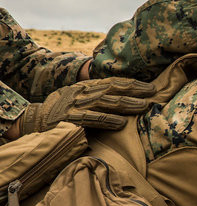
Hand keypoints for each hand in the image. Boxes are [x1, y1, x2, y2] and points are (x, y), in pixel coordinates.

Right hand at [17, 77, 155, 134]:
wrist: (33, 121)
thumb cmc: (61, 112)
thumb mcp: (78, 99)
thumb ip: (97, 98)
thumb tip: (123, 98)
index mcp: (84, 87)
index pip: (112, 82)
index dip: (132, 83)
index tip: (150, 86)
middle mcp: (81, 92)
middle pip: (112, 89)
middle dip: (134, 90)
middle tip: (154, 92)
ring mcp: (74, 105)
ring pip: (105, 102)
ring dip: (126, 104)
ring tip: (144, 106)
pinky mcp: (69, 119)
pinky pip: (91, 119)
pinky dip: (108, 120)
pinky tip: (122, 123)